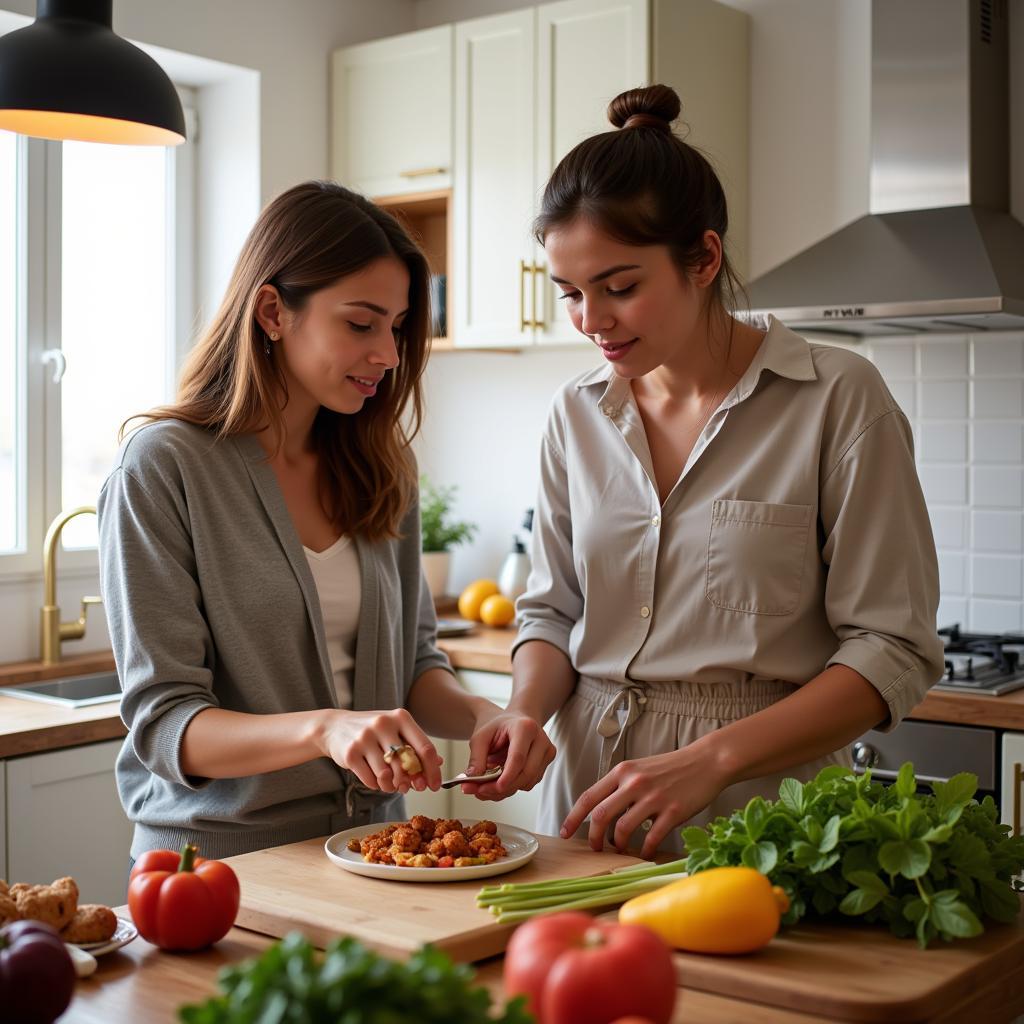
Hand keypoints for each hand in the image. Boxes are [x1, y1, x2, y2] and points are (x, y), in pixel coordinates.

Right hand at [316, 708, 442, 793]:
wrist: (335, 727)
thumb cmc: (373, 731)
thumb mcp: (396, 730)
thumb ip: (416, 746)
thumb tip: (439, 764)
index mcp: (401, 717)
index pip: (425, 748)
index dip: (433, 771)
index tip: (434, 786)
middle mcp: (384, 724)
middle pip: (407, 764)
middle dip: (410, 782)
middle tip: (408, 788)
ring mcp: (365, 738)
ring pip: (387, 775)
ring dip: (392, 786)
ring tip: (390, 785)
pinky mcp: (350, 753)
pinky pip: (370, 780)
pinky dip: (376, 785)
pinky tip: (375, 779)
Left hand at [460, 706, 555, 800]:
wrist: (514, 721)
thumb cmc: (498, 727)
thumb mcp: (480, 737)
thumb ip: (476, 758)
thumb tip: (473, 780)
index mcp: (525, 727)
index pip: (518, 757)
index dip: (507, 776)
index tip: (495, 788)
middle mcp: (540, 739)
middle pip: (526, 773)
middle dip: (503, 788)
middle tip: (479, 791)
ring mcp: (547, 751)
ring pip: (528, 782)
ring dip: (506, 789)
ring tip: (487, 784)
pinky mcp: (547, 762)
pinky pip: (530, 783)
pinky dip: (513, 787)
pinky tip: (500, 781)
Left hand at [560, 742, 731, 858]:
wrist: (706, 761)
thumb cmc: (671, 767)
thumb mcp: (639, 769)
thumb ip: (620, 787)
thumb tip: (601, 812)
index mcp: (622, 771)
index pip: (589, 796)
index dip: (574, 817)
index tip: (565, 832)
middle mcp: (634, 783)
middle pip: (601, 815)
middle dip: (594, 837)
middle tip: (595, 848)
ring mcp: (654, 797)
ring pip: (623, 829)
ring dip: (618, 844)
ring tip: (620, 849)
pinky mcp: (673, 811)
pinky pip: (651, 838)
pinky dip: (644, 850)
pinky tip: (645, 853)